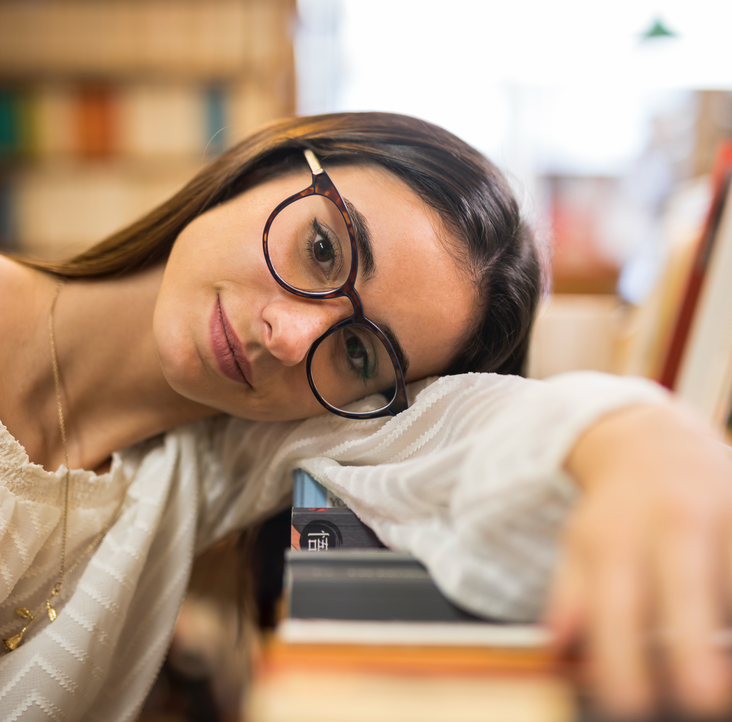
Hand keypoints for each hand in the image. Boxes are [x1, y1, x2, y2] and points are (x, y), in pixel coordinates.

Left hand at [547, 403, 731, 718]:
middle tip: (701, 699)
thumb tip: (556, 646)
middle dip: (694, 648)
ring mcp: (719, 513)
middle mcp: (669, 523)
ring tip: (717, 666)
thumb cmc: (616, 508)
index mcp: (616, 537)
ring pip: (730, 583)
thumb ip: (572, 596)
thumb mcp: (581, 544)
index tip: (628, 703)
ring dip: (726, 630)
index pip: (615, 606)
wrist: (654, 442)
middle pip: (686, 589)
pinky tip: (727, 619)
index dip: (622, 660)